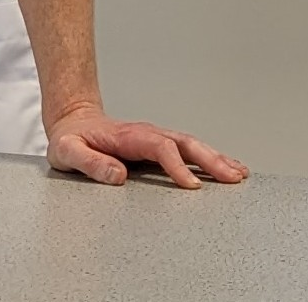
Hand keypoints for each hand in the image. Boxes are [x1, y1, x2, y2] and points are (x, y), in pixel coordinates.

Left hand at [46, 105, 248, 188]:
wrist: (73, 122)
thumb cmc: (70, 140)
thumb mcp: (68, 152)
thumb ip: (90, 163)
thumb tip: (118, 175)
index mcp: (128, 136)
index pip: (160, 148)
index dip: (177, 166)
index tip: (191, 186)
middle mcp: (147, 134)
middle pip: (185, 143)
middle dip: (211, 160)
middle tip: (233, 177)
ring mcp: (155, 139)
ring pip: (192, 145)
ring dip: (216, 158)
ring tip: (239, 173)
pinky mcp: (158, 147)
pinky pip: (188, 151)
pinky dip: (209, 158)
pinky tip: (224, 168)